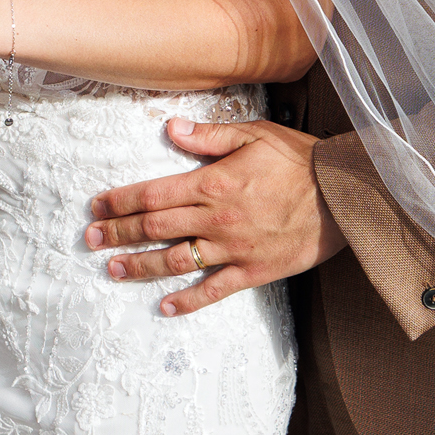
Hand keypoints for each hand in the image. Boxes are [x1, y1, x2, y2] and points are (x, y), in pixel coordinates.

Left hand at [85, 118, 347, 315]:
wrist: (344, 195)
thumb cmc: (300, 160)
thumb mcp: (255, 134)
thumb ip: (209, 136)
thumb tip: (170, 128)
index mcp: (213, 182)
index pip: (153, 194)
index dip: (121, 201)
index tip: (97, 205)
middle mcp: (216, 218)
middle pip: (155, 228)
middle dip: (119, 233)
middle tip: (90, 239)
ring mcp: (233, 248)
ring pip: (176, 260)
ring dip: (141, 267)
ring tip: (113, 270)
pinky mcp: (253, 271)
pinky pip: (213, 290)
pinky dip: (188, 300)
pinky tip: (165, 307)